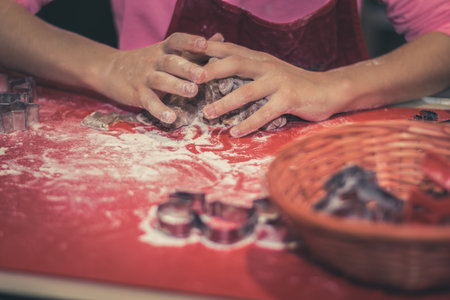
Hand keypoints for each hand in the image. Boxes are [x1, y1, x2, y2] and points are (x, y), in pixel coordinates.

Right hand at [95, 33, 211, 122]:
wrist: (110, 69)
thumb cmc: (147, 62)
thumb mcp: (168, 51)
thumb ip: (193, 48)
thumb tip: (220, 37)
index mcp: (164, 50)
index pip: (177, 41)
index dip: (191, 41)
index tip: (206, 43)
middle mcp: (155, 61)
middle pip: (171, 61)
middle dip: (187, 67)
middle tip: (202, 74)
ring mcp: (145, 77)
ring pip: (161, 80)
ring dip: (176, 86)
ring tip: (192, 92)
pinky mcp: (137, 93)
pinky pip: (149, 101)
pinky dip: (159, 109)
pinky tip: (171, 118)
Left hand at [201, 42, 348, 136]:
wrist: (328, 89)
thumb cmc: (293, 83)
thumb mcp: (269, 70)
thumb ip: (248, 67)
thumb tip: (219, 66)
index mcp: (260, 58)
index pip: (231, 49)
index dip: (209, 48)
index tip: (188, 50)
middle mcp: (267, 66)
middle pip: (235, 63)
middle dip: (211, 70)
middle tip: (191, 80)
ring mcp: (279, 81)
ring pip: (247, 91)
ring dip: (225, 103)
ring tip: (208, 114)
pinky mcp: (289, 98)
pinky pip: (265, 113)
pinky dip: (249, 124)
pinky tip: (236, 133)